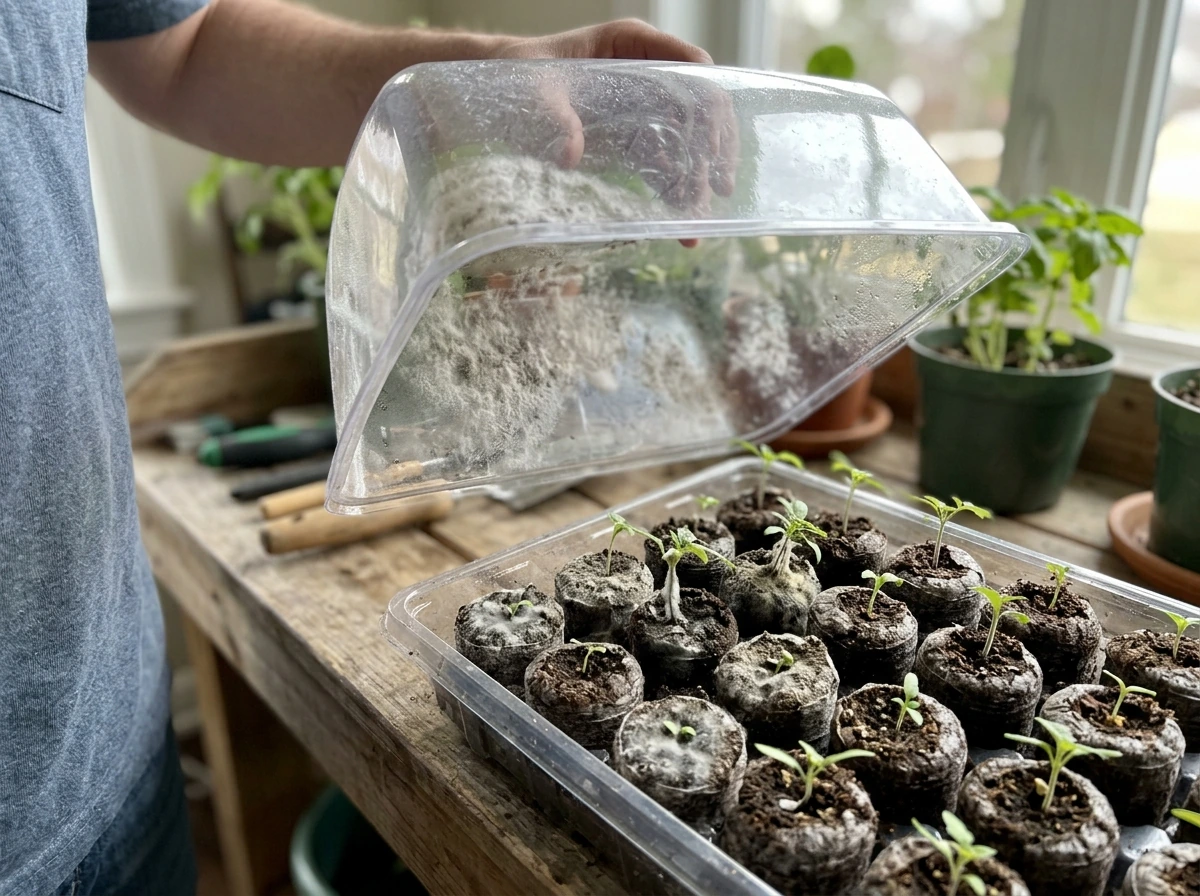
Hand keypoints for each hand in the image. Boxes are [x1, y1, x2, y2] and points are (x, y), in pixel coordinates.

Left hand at [494, 20, 738, 219]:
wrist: (494, 90)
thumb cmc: (514, 76)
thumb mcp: (532, 92)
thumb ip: (554, 118)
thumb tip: (571, 156)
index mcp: (630, 44)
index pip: (691, 66)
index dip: (710, 105)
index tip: (712, 147)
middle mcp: (644, 71)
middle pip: (699, 107)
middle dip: (712, 150)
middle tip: (718, 190)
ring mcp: (640, 105)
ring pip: (684, 140)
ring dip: (694, 178)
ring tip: (698, 219)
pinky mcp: (628, 135)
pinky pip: (659, 161)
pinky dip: (670, 188)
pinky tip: (678, 218)